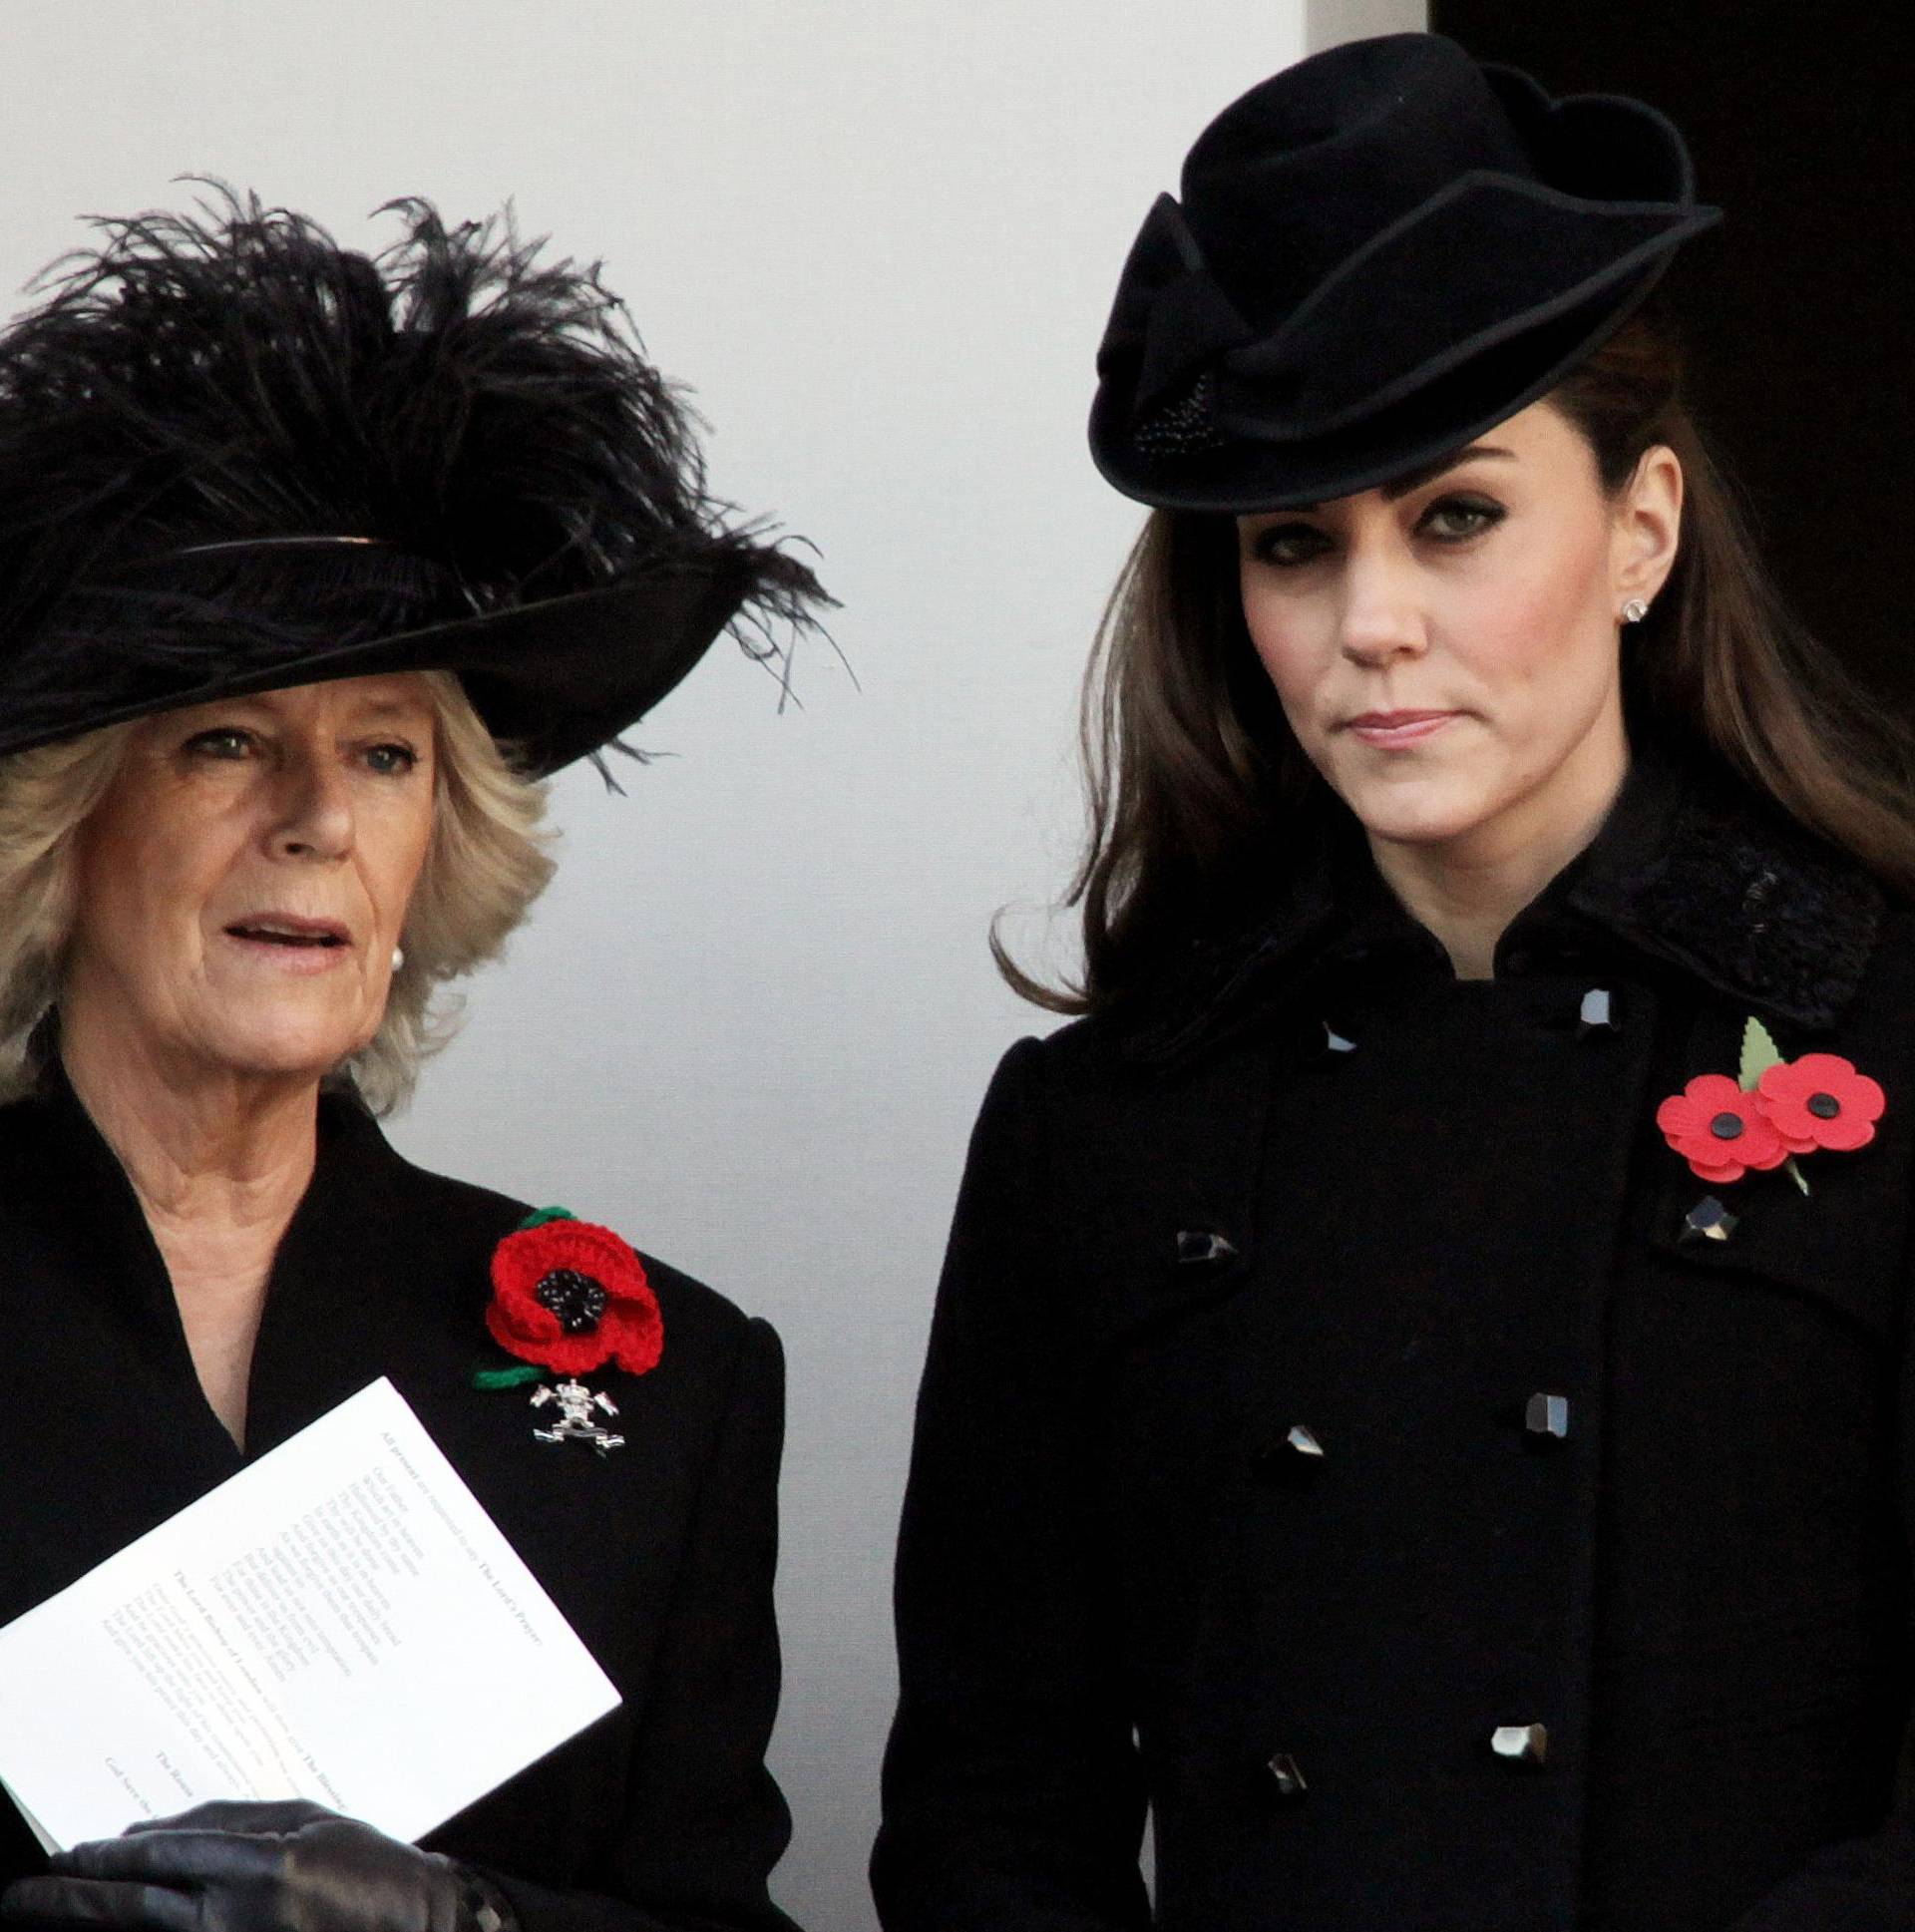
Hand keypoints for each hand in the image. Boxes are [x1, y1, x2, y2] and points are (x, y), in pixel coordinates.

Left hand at [0, 1801, 502, 1931]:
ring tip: (48, 1910)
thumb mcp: (305, 1819)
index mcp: (259, 1863)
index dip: (108, 1854)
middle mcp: (234, 1916)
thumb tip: (149, 1829)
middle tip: (21, 1895)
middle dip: (70, 1900)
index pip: (160, 1855)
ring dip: (93, 1922)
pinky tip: (116, 1930)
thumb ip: (228, 1820)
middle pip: (130, 1909)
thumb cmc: (367, 1867)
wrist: (416, 1929)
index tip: (71, 1851)